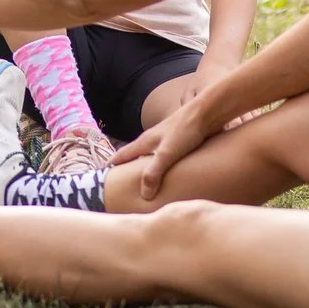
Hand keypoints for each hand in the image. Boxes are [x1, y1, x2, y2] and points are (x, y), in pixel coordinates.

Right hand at [111, 91, 231, 200]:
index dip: (110, 167)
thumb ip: (154, 173)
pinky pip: (164, 157)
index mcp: (144, 142)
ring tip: (143, 182)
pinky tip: (168, 175)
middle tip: (119, 185)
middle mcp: (152, 140)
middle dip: (125, 169)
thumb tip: (143, 194)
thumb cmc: (186, 130)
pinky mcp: (179, 142)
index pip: (121, 156)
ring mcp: (165, 140)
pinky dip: (160, 166)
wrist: (208, 112)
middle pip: (133, 155)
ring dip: (144, 167)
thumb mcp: (167, 154)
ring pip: (149, 156)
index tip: (100, 178)